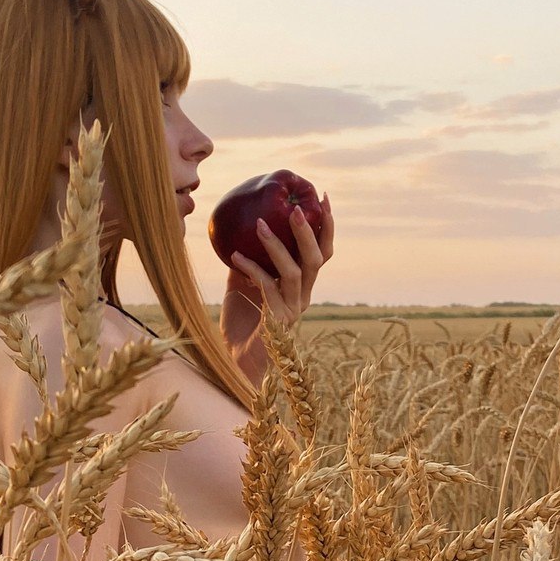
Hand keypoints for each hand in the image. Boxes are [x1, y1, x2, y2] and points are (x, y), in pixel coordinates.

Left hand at [220, 194, 332, 385]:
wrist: (234, 362)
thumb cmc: (239, 325)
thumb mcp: (240, 284)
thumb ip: (246, 260)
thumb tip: (236, 231)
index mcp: (301, 286)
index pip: (321, 253)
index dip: (325, 226)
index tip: (321, 198)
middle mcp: (303, 296)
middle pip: (316, 259)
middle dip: (308, 230)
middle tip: (297, 206)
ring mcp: (292, 309)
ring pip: (294, 270)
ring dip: (277, 244)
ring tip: (260, 223)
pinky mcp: (277, 321)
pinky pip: (266, 286)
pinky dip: (251, 267)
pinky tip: (234, 255)